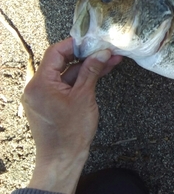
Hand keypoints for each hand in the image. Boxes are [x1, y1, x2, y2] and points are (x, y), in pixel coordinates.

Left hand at [21, 37, 121, 193]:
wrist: (63, 158)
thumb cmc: (71, 131)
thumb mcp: (84, 96)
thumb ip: (91, 71)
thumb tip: (101, 53)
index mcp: (40, 83)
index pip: (55, 53)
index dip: (75, 44)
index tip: (93, 40)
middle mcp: (37, 87)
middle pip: (62, 62)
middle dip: (86, 55)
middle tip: (106, 49)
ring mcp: (44, 95)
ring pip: (67, 74)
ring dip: (87, 68)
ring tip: (111, 61)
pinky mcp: (51, 103)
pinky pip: (66, 85)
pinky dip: (82, 79)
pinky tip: (100, 73)